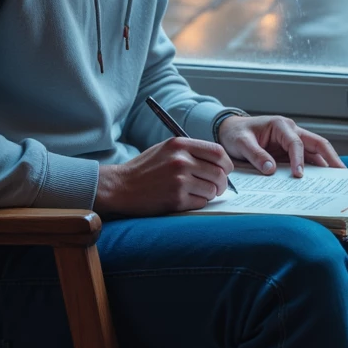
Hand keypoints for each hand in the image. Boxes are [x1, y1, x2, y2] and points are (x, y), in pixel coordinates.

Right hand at [95, 137, 234, 215]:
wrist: (120, 187)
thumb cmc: (144, 168)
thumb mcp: (166, 149)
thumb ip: (190, 151)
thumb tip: (219, 162)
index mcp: (180, 144)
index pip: (217, 152)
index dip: (226, 163)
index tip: (225, 170)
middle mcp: (181, 160)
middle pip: (219, 172)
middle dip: (222, 183)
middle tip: (217, 187)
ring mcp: (179, 180)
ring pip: (212, 189)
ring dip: (209, 194)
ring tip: (197, 193)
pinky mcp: (176, 199)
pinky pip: (201, 202)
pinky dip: (198, 203)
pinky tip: (185, 199)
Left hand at [215, 114, 344, 177]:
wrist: (231, 131)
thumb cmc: (236, 134)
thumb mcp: (241, 143)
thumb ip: (256, 155)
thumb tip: (270, 170)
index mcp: (281, 126)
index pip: (296, 143)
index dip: (299, 159)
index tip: (299, 175)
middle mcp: (292, 131)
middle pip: (317, 143)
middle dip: (331, 157)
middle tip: (342, 173)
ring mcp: (293, 141)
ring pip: (316, 152)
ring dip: (326, 165)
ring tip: (337, 181)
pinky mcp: (291, 152)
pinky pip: (308, 160)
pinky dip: (315, 170)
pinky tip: (320, 182)